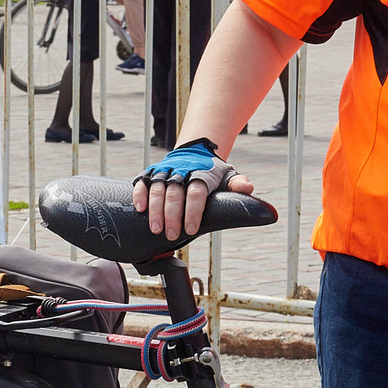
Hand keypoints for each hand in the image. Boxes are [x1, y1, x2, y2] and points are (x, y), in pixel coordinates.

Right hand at [132, 140, 249, 241]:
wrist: (195, 152)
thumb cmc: (212, 172)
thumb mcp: (228, 175)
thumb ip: (237, 183)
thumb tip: (247, 188)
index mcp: (201, 174)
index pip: (196, 194)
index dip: (193, 212)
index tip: (190, 229)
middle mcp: (181, 171)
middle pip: (175, 194)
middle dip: (172, 216)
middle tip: (172, 235)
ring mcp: (165, 171)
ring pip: (157, 189)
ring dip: (155, 210)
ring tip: (156, 229)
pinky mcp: (151, 172)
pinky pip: (142, 182)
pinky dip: (140, 195)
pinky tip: (140, 209)